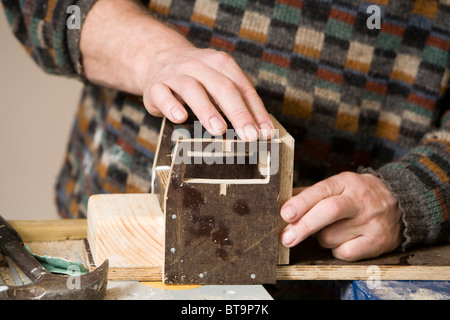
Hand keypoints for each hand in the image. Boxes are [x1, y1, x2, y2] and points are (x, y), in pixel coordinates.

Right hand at [80, 0, 273, 140]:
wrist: (159, 57)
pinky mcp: (155, 86)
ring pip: (192, 89)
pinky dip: (171, 106)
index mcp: (220, 64)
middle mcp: (199, 66)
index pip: (243, 88)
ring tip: (219, 130)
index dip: (256, 111)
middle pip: (222, 87)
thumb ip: (238, 101)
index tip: (266, 133)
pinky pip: (162, 95)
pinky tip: (180, 118)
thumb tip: (261, 130)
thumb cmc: (198, 78)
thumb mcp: (219, 81)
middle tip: (249, 136)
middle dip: (238, 113)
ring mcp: (175, 74)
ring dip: (207, 110)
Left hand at [280, 172, 403, 260]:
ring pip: (331, 236)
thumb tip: (282, 201)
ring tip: (332, 230)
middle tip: (286, 238)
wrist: (402, 203)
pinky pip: (345, 252)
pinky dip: (337, 250)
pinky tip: (344, 241)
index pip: (321, 191)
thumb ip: (310, 193)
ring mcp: (370, 221)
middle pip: (328, 211)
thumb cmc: (358, 196)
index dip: (301, 203)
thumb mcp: (338, 186)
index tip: (285, 214)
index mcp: (346, 182)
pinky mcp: (378, 241)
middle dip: (304, 226)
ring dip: (322, 238)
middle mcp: (359, 200)